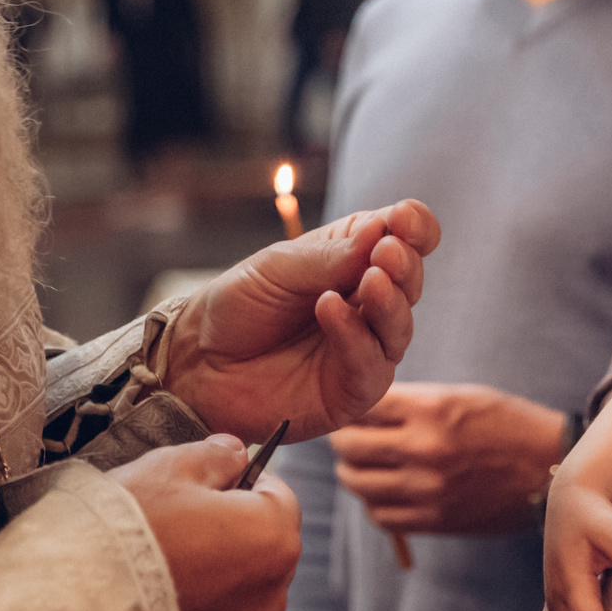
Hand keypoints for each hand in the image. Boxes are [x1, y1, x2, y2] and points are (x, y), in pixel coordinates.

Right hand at [112, 438, 302, 610]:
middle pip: (262, 551)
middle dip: (230, 535)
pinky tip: (151, 606)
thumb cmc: (125, 528)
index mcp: (273, 538)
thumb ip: (214, 455)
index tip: (208, 485)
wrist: (73, 605)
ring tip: (159, 568)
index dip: (242, 484)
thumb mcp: (169, 468)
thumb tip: (232, 453)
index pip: (278, 497)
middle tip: (175, 525)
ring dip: (213, 582)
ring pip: (237, 597)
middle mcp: (270, 596)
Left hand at [165, 201, 440, 443]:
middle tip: (386, 252)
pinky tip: (330, 310)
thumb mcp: (277, 268)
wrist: (198, 363)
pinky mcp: (353, 389)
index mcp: (355, 258)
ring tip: (371, 280)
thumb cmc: (238, 306)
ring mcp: (364, 347)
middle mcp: (367, 302)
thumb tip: (382, 231)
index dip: (413, 226)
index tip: (404, 221)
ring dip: (390, 302)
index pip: (404, 237)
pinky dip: (355, 337)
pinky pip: (370, 366)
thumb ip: (330, 257)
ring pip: (399, 326)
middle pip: (409, 281)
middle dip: (404, 265)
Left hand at [330, 383, 562, 535]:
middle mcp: (424, 449)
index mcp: (431, 409)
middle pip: (349, 447)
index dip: (351, 407)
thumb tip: (360, 410)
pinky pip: (380, 515)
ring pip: (357, 484)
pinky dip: (374, 503)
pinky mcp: (434, 520)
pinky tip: (385, 490)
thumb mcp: (460, 396)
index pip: (362, 405)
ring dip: (353, 472)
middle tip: (347, 438)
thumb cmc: (505, 424)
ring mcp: (427, 489)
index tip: (351, 410)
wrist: (549, 468)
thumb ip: (411, 403)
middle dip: (343, 440)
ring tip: (361, 464)